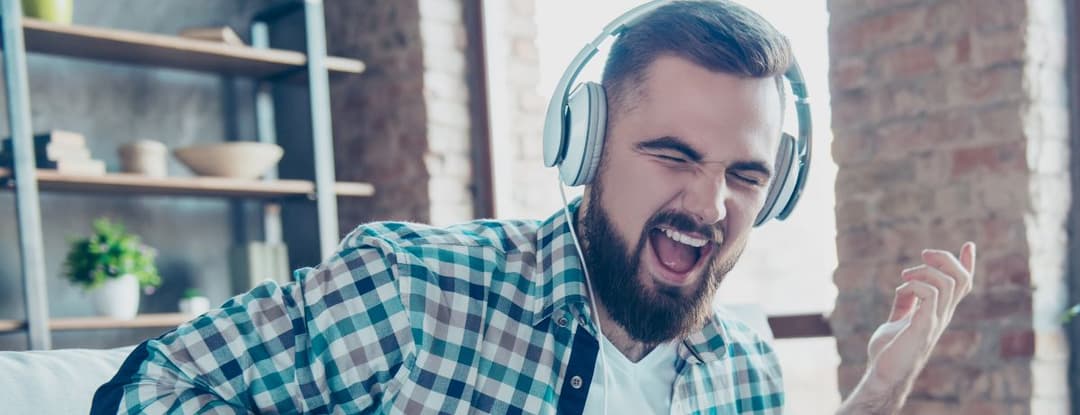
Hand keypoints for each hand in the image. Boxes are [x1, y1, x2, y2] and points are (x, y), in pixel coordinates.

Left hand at [838, 242, 975, 413]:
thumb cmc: (889, 351)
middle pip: (962, 280)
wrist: (883, 374)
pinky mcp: (923, 327)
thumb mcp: (897, 321)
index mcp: (939, 312)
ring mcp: (935, 322)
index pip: (962, 287)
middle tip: (923, 255)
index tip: (968, 245)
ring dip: (926, 271)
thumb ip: (905, 305)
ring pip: (949, 284)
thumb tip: (905, 288)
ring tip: (905, 275)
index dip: (967, 265)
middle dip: (947, 259)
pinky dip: (916, 285)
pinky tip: (902, 289)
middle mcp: (942, 316)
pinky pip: (931, 296)